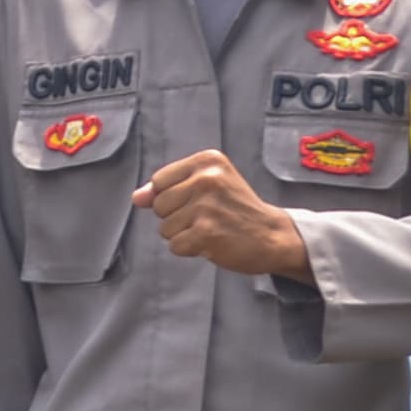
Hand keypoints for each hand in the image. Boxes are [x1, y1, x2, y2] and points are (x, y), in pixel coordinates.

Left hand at [133, 149, 310, 279]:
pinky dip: (189, 249)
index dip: (172, 197)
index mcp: (207, 160)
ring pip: (165, 228)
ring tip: (210, 229)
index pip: (159, 181)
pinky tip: (211, 242)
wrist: (273, 235)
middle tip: (207, 217)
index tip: (198, 200)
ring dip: (183, 234)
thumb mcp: (208, 186)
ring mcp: (206, 207)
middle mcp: (206, 179)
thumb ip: (169, 188)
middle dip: (176, 217)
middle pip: (158, 205)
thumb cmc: (236, 209)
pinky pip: (175, 246)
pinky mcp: (206, 233)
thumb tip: (137, 198)